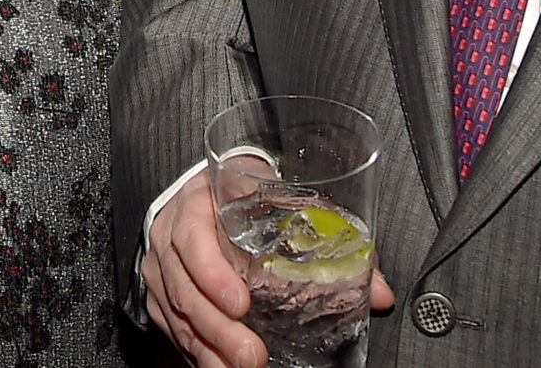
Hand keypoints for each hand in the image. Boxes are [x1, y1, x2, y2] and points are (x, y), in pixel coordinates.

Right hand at [141, 178, 395, 367]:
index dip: (213, 274)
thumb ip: (327, 238)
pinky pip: (173, 328)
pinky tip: (220, 366)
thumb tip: (380, 292)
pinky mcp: (160, 294)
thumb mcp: (278, 197)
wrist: (206, 189)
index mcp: (196, 204)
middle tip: (252, 354)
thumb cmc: (243, 193)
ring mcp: (160, 267)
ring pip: (177, 314)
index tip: (242, 303)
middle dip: (219, 328)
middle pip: (184, 287)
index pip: (194, 239)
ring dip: (210, 348)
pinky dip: (197, 351)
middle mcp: (169, 236)